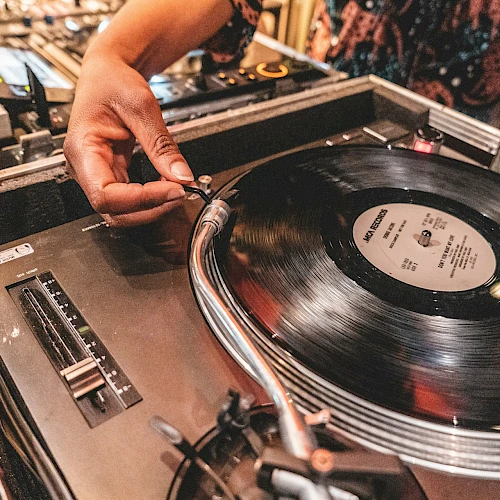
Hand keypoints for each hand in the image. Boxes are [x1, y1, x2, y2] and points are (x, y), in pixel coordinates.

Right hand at [64, 56, 193, 226]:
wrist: (108, 74)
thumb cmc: (114, 83)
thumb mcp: (142, 107)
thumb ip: (162, 145)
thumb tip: (182, 176)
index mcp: (82, 149)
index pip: (106, 194)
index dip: (142, 199)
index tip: (174, 190)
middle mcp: (85, 167)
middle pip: (114, 211)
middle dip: (150, 208)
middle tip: (181, 193)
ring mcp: (97, 174)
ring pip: (122, 211)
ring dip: (152, 207)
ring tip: (177, 189)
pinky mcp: (112, 175)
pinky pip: (130, 199)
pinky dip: (152, 198)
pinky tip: (168, 186)